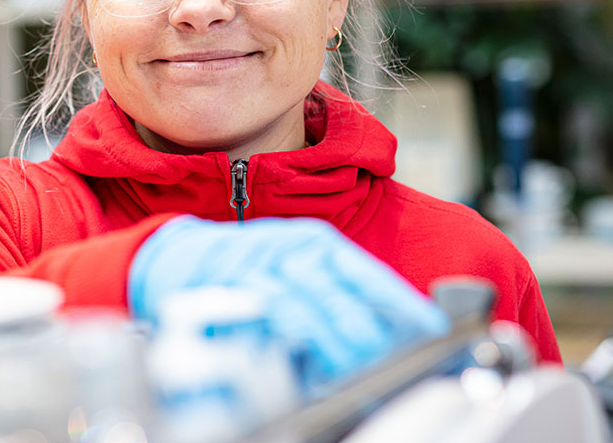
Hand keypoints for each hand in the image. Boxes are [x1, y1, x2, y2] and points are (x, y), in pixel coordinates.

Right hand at [128, 216, 449, 388]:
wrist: (181, 257)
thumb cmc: (250, 268)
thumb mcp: (300, 268)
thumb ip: (339, 296)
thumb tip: (386, 333)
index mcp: (318, 244)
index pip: (368, 274)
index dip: (401, 303)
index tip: (431, 328)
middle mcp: (291, 251)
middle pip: (337, 295)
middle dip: (363, 332)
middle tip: (383, 359)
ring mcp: (259, 270)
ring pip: (301, 309)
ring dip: (326, 344)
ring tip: (347, 369)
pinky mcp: (229, 292)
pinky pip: (261, 321)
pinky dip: (281, 345)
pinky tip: (299, 363)